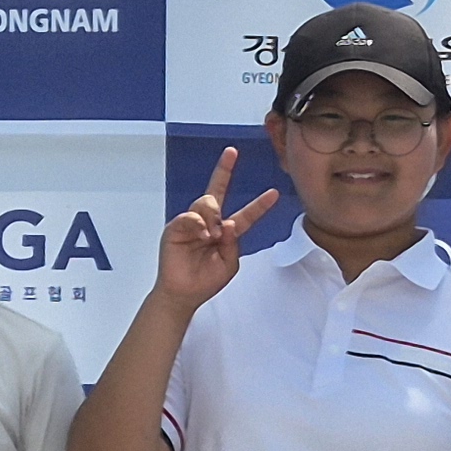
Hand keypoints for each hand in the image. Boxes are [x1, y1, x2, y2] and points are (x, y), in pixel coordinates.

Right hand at [154, 145, 279, 310]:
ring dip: (213, 216)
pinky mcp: (176, 228)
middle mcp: (209, 223)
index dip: (259, 204)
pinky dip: (197, 223)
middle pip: (217, 190)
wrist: (183, 295)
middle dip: (224, 170)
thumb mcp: (229, 264)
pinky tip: (202, 234)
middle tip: (231, 154)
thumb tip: (228, 223)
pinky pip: (188, 216)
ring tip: (212, 236)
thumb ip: (232, 244)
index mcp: (226, 232)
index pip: (245, 214)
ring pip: (205, 201)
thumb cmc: (205, 281)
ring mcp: (193, 223)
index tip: (274, 194)